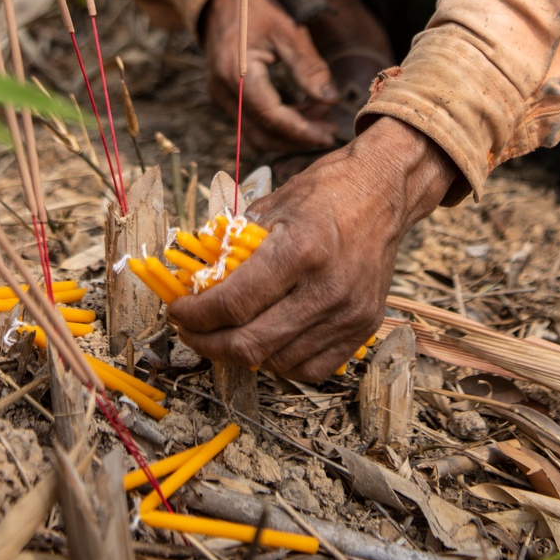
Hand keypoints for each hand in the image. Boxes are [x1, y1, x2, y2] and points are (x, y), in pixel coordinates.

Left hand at [168, 116, 458, 380]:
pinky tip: (265, 341)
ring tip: (224, 335)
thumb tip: (194, 279)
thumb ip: (233, 246)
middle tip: (190, 331)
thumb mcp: (271, 207)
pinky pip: (312, 368)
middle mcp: (327, 288)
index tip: (177, 311)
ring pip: (278, 362)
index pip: (233, 304)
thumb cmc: (324, 192)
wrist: (383, 191)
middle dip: (208, 344)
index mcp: (300, 250)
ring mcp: (349, 313)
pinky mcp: (364, 327)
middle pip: (252, 344)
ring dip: (241, 355)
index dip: (195, 315)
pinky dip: (280, 362)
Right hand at [201, 0, 340, 150]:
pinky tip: (302, 110)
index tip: (330, 135)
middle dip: (297, 138)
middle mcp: (223, 90)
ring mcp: (221, 94)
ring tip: (320, 118)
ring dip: (288, 133)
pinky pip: (251, 120)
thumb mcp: (288, 30)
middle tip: (329, 129)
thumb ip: (309, 67)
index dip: (302, 131)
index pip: (272, 118)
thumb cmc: (257, 5)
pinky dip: (277, 123)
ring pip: (255, 132)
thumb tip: (332, 100)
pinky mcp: (226, 94)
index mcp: (238, 73)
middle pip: (261, 134)